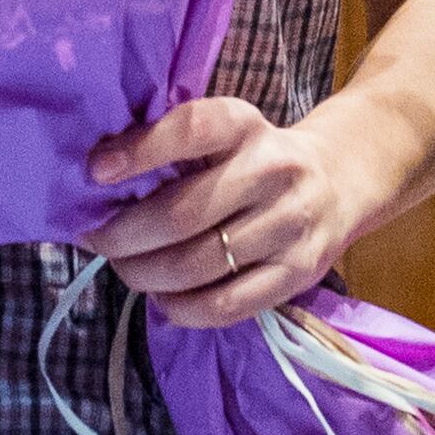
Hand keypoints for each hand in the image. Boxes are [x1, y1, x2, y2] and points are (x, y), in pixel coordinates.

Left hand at [83, 98, 365, 328]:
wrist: (339, 182)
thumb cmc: (254, 158)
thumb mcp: (223, 134)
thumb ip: (170, 147)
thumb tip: (96, 178)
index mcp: (245, 125)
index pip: (192, 128)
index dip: (140, 151)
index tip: (96, 171)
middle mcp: (273, 170)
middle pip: (183, 213)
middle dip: (125, 235)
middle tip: (98, 241)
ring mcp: (289, 225)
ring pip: (198, 265)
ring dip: (145, 275)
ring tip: (127, 269)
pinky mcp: (298, 272)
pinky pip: (225, 305)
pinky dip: (180, 308)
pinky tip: (163, 297)